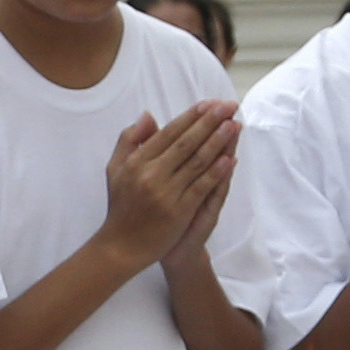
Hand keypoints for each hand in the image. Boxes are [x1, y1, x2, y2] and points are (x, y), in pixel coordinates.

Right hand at [100, 100, 238, 265]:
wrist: (122, 246)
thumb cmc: (122, 206)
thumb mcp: (115, 169)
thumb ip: (129, 140)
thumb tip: (148, 116)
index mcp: (136, 162)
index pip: (168, 132)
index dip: (191, 116)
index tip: (209, 103)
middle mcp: (150, 174)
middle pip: (186, 142)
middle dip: (210, 122)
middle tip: (229, 106)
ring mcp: (165, 193)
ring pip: (197, 161)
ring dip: (218, 141)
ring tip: (234, 124)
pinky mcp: (178, 211)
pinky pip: (201, 187)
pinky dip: (216, 172)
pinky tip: (230, 158)